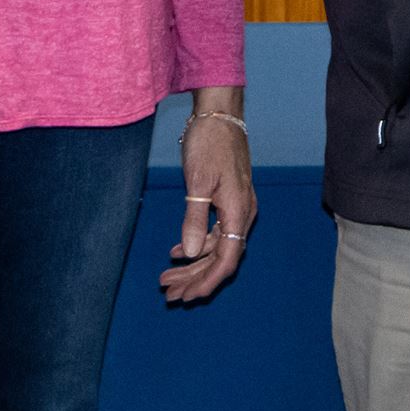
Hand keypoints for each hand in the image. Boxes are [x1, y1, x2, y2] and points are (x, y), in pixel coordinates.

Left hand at [162, 87, 254, 304]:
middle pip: (221, 257)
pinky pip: (215, 231)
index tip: (187, 297)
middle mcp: (242, 212)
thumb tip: (193, 253)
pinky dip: (197, 244)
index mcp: (238, 210)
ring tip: (167, 278)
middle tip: (168, 295)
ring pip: (217, 245)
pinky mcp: (228, 199)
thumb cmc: (209, 142)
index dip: (208, 281)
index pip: (227, 259)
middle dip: (194, 278)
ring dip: (193, 264)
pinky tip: (178, 251)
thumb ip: (195, 219)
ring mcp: (237, 206)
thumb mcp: (197, 182)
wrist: (219, 113)